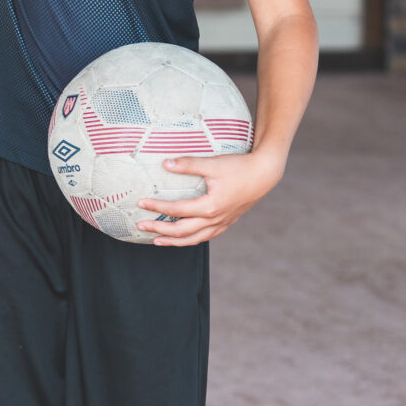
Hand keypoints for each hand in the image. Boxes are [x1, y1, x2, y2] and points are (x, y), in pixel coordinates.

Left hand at [132, 149, 285, 246]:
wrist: (264, 175)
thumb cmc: (239, 168)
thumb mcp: (212, 164)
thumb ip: (188, 164)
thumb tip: (166, 163)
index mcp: (210, 206)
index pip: (176, 210)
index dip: (157, 207)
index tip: (141, 203)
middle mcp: (215, 219)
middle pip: (182, 231)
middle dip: (159, 230)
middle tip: (141, 227)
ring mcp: (222, 223)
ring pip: (194, 239)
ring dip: (174, 241)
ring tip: (157, 241)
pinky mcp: (227, 222)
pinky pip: (206, 236)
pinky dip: (191, 239)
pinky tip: (182, 238)